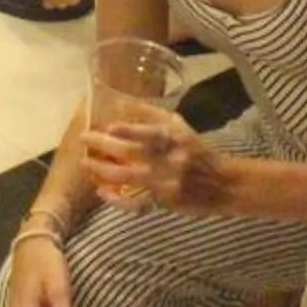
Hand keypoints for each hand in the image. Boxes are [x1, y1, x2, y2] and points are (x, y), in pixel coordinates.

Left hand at [84, 110, 232, 212]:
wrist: (223, 184)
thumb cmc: (197, 151)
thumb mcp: (180, 127)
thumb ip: (152, 115)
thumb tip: (121, 103)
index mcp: (175, 138)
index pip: (151, 132)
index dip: (130, 130)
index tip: (109, 126)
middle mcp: (169, 159)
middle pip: (131, 152)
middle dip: (104, 146)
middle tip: (83, 139)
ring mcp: (165, 182)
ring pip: (127, 177)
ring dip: (103, 171)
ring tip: (85, 164)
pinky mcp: (163, 202)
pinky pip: (135, 203)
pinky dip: (117, 200)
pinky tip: (102, 193)